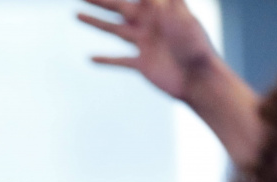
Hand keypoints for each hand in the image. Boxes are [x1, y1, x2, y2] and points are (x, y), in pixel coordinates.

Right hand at [77, 0, 221, 101]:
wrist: (199, 78)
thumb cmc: (196, 46)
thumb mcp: (180, 18)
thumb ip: (165, 2)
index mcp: (158, 10)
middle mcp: (148, 24)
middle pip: (118, 8)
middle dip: (100, 1)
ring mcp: (144, 44)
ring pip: (114, 30)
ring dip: (95, 22)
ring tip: (78, 15)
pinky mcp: (142, 65)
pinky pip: (119, 61)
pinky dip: (105, 60)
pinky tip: (90, 58)